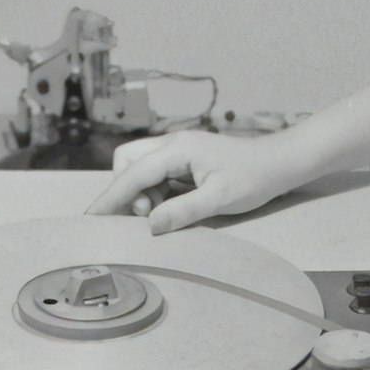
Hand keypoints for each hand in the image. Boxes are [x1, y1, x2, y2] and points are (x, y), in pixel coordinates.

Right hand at [85, 129, 304, 232]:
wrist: (278, 163)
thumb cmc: (253, 178)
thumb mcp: (220, 199)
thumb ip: (183, 211)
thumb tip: (150, 225)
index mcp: (177, 149)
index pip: (132, 173)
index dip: (111, 197)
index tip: (91, 218)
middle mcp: (172, 144)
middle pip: (127, 162)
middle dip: (127, 190)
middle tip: (149, 215)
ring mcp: (178, 150)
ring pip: (139, 167)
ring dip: (142, 192)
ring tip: (163, 213)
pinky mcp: (185, 160)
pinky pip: (156, 174)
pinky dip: (155, 191)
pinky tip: (172, 206)